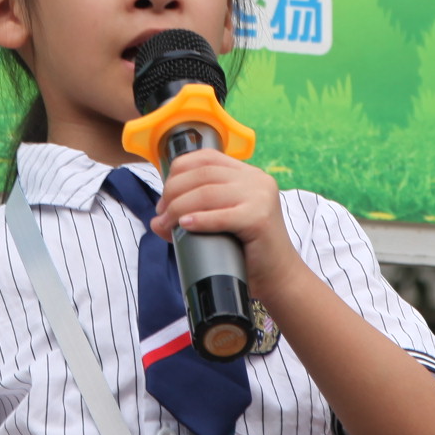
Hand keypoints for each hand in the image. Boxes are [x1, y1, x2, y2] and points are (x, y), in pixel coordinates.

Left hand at [152, 151, 299, 280]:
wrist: (278, 276)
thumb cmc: (247, 251)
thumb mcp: (221, 222)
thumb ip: (193, 214)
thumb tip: (156, 221)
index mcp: (248, 173)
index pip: (205, 158)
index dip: (177, 173)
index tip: (164, 199)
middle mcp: (256, 179)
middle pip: (202, 175)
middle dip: (173, 194)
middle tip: (162, 216)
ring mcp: (260, 196)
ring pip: (207, 193)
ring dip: (179, 209)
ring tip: (167, 226)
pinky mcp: (260, 218)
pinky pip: (222, 215)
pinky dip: (199, 220)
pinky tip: (185, 226)